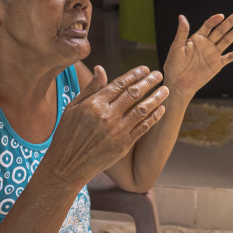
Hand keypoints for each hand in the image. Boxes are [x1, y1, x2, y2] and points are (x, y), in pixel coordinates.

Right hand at [44, 66, 167, 185]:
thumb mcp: (73, 107)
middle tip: (159, 74)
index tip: (145, 69)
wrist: (68, 164)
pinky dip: (154, 118)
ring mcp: (117, 131)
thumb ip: (90, 88)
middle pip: (133, 94)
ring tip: (165, 90)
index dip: (134, 75)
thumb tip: (100, 68)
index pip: (119, 84)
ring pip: (142, 110)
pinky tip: (161, 110)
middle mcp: (107, 116)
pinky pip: (143, 128)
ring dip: (156, 98)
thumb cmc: (67, 134)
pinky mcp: (123, 145)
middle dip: (148, 82)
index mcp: (94, 104)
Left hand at [162, 12, 232, 97]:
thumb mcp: (176, 47)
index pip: (208, 26)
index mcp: (197, 38)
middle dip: (230, 22)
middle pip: (220, 30)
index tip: (221, 16)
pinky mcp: (217, 65)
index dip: (214, 20)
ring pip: (226, 41)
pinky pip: (228, 58)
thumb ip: (181, 32)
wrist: (178, 83)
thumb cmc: (173, 65)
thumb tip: (182, 16)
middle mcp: (207, 44)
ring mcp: (213, 54)